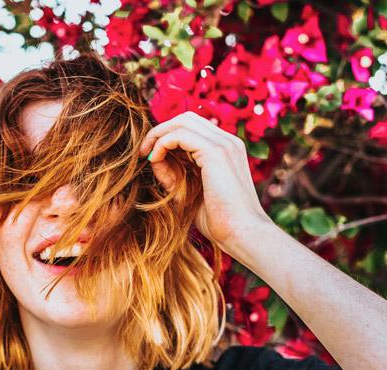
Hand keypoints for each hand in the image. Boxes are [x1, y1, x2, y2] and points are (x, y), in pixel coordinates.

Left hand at [138, 111, 272, 250]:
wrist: (242, 233)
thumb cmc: (219, 221)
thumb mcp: (189, 192)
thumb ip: (173, 174)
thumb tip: (153, 158)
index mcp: (226, 149)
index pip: (192, 128)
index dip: (168, 136)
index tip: (151, 155)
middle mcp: (227, 141)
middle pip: (186, 118)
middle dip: (160, 130)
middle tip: (144, 151)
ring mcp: (224, 144)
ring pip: (182, 121)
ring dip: (158, 134)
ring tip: (146, 154)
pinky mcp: (216, 152)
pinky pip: (180, 134)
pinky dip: (162, 143)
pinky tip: (154, 159)